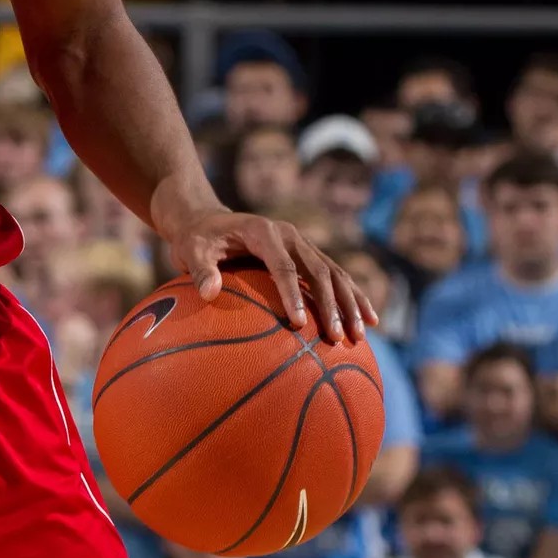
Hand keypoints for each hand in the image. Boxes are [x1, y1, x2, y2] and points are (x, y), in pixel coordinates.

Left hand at [156, 198, 369, 341]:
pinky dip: (353, 297)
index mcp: (264, 231)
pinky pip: (335, 277)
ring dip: (350, 304)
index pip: (283, 266)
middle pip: (319, 270)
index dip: (293, 294)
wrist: (207, 220)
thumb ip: (200, 269)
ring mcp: (302, 244)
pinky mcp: (307, 256)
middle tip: (336, 337)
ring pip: (335, 274)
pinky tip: (368, 321)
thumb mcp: (189, 249)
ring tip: (359, 335)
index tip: (299, 323)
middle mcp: (290, 235)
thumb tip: (209, 293)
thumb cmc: (196, 240)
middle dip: (332, 305)